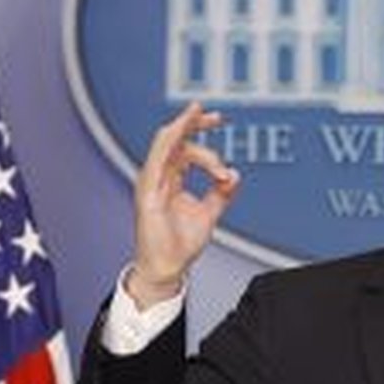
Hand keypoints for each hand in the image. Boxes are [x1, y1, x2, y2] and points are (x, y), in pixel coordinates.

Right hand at [126, 102, 239, 308]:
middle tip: (215, 116)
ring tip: (202, 118)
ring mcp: (152, 182)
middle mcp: (160, 176)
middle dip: (192, 121)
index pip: (183, 144)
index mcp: (171, 177)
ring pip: (165, 143)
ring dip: (185, 129)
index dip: (199, 129)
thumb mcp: (210, 212)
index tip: (218, 120)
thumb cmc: (181, 243)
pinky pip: (156, 161)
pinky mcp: (148, 192)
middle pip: (173, 138)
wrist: (169, 267)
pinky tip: (179, 131)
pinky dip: (168, 144)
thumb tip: (235, 174)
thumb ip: (221, 192)